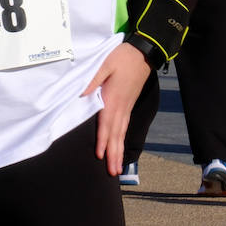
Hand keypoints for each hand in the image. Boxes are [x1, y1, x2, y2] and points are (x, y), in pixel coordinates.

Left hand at [81, 42, 151, 175]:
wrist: (144, 53)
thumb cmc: (122, 57)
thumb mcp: (104, 64)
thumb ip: (92, 80)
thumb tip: (81, 96)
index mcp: (113, 99)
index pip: (106, 124)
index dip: (103, 141)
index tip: (100, 156)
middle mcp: (121, 107)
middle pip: (116, 134)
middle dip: (114, 154)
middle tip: (113, 173)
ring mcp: (127, 107)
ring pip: (122, 133)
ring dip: (119, 151)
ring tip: (118, 168)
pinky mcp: (129, 104)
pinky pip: (125, 126)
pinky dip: (122, 139)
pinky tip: (121, 146)